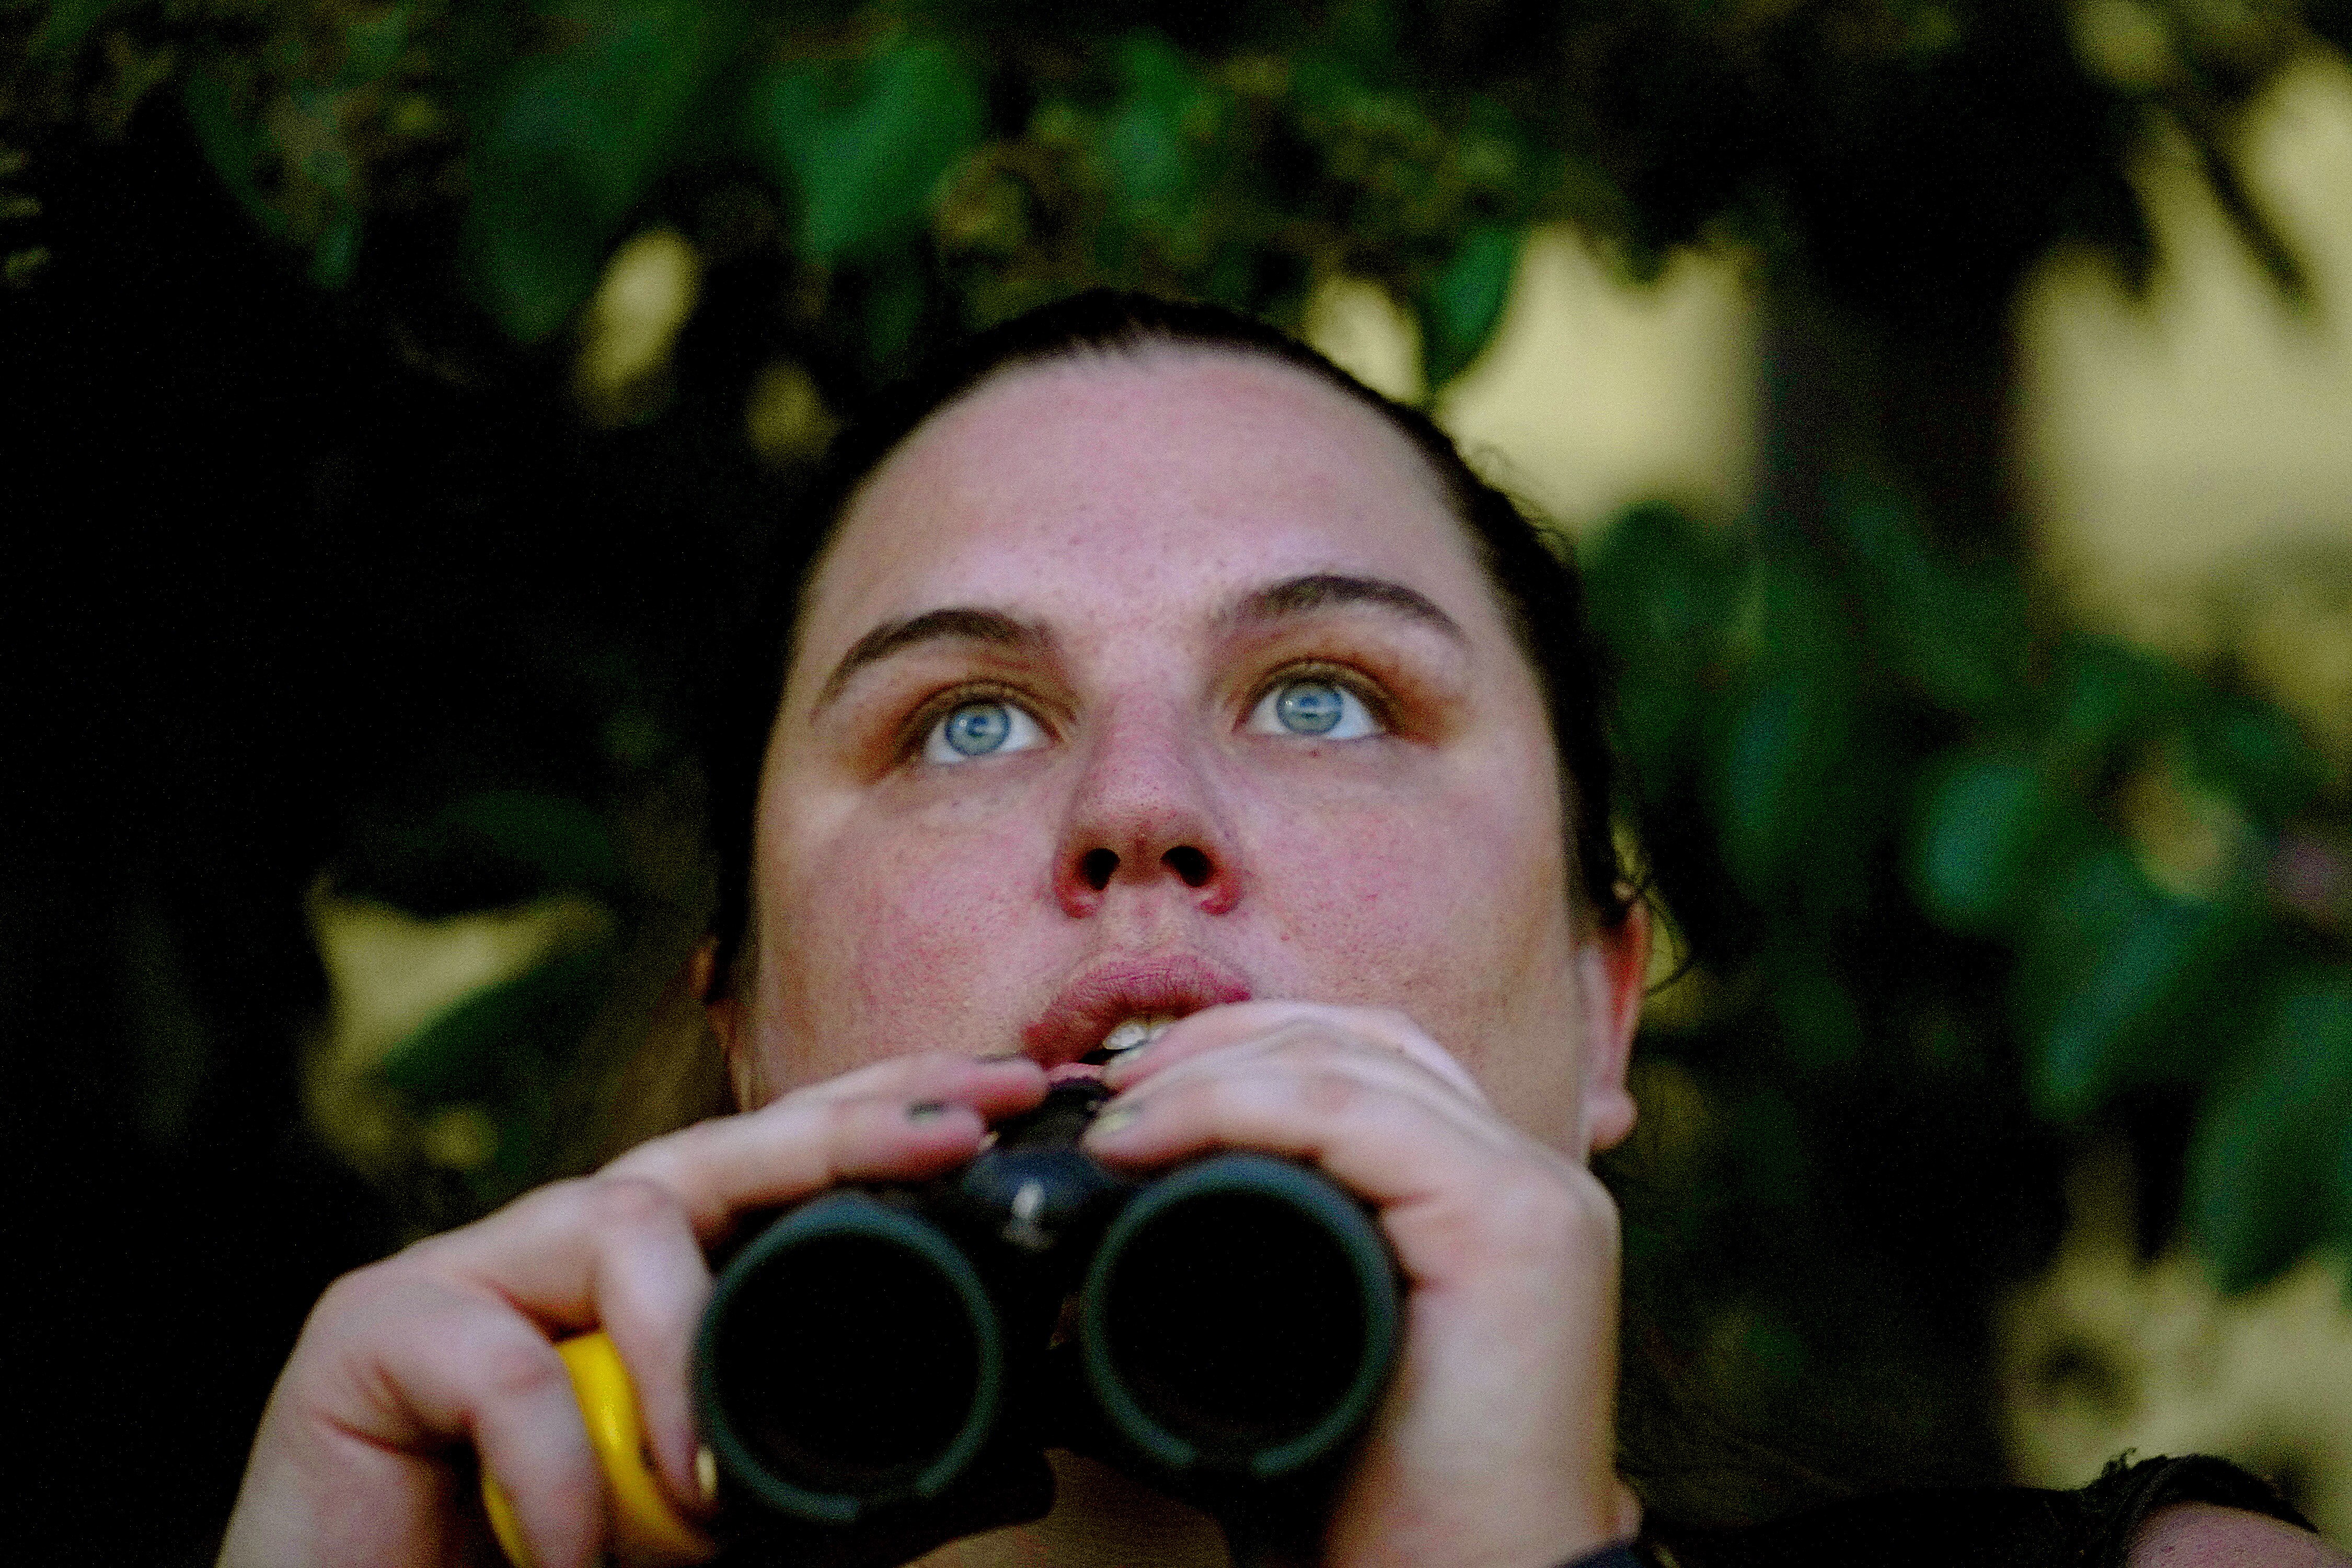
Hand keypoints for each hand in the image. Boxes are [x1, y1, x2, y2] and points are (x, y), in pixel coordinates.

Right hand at [219, 1053, 1046, 1567]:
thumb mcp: (732, 1535)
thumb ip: (845, 1497)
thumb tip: (1020, 1468)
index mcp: (656, 1272)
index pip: (787, 1163)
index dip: (893, 1118)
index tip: (1017, 1100)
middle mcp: (571, 1242)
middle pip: (721, 1149)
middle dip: (849, 1131)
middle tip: (960, 1134)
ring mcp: (471, 1270)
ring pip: (618, 1224)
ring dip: (683, 1358)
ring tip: (708, 1506)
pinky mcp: (370, 1327)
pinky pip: (501, 1364)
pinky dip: (560, 1470)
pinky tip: (578, 1553)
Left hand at [1084, 1003, 1634, 1567]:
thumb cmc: (1373, 1502)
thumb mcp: (1303, 1344)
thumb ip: (1262, 1254)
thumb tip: (1129, 1194)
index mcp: (1490, 1190)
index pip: (1364, 1059)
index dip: (1240, 1049)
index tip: (1125, 1092)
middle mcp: (1528, 1173)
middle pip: (1359, 1039)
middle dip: (1218, 1044)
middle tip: (1105, 1093)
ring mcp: (1530, 1190)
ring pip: (1350, 1061)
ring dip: (1212, 1071)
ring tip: (1116, 1120)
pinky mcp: (1512, 1225)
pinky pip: (1351, 1113)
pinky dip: (1235, 1106)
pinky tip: (1151, 1136)